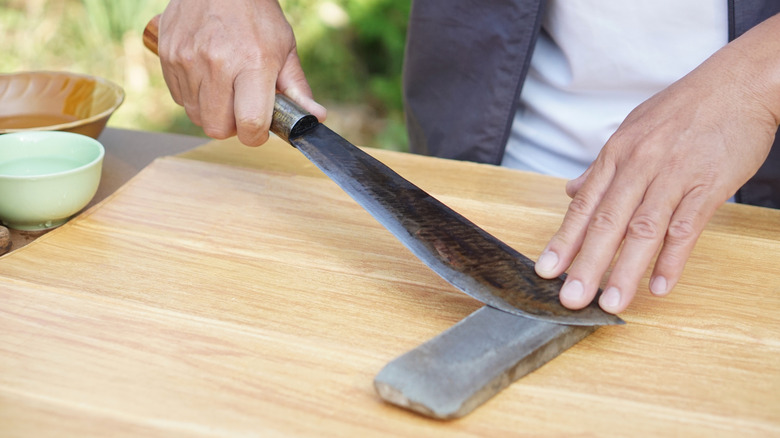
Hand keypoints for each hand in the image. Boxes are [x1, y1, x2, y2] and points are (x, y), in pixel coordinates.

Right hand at [159, 0, 325, 145]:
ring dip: (212, 111)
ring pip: (196, 115)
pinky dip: (194, 96)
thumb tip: (316, 118)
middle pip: (217, 128)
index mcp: (253, 63)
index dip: (256, 135)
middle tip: (241, 108)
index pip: (250, 123)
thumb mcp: (285, 48)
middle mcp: (217, 63)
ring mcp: (187, 60)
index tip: (260, 128)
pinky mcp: (167, 56)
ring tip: (225, 88)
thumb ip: (297, 88)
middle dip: (232, 126)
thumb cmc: (256, 14)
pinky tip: (207, 77)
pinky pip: (179, 98)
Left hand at [535, 14, 779, 313]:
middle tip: (570, 298)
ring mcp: (673, 176)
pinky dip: (672, 259)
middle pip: (607, 222)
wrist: (741, 82)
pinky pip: (686, 228)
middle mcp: (639, 166)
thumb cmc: (685, 107)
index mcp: (617, 154)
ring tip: (611, 303)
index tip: (546, 270)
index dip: (564, 240)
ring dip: (625, 270)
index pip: (584, 205)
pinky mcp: (708, 185)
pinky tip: (659, 286)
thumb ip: (602, 166)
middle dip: (586, 263)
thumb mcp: (633, 128)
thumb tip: (573, 190)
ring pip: (643, 229)